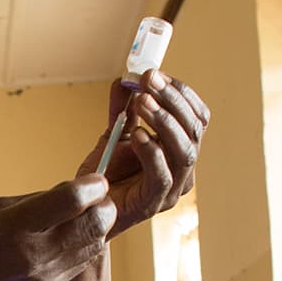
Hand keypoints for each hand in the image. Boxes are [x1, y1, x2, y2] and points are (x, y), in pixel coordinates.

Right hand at [0, 176, 113, 280]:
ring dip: (96, 225)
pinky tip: (70, 238)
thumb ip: (36, 200)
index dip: (92, 185)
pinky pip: (84, 260)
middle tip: (93, 198)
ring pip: (97, 242)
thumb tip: (72, 192)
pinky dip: (86, 244)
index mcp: (17, 227)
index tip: (95, 180)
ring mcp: (48, 275)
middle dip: (102, 205)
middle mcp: (37, 253)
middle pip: (95, 222)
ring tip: (80, 218)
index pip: (72, 200)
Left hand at [79, 70, 209, 235]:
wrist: (84, 206)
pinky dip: (151, 152)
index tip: (156, 74)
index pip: (197, 117)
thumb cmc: (106, 174)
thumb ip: (121, 108)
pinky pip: (163, 176)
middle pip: (194, 129)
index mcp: (181, 149)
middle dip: (172, 100)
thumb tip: (123, 79)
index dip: (181, 93)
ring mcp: (172, 188)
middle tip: (148, 80)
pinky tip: (136, 134)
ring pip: (185, 151)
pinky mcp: (155, 203)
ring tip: (142, 101)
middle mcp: (184, 168)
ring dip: (164, 121)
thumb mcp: (115, 134)